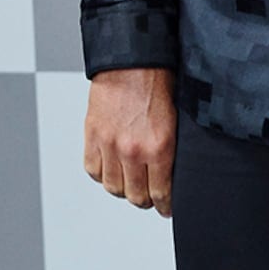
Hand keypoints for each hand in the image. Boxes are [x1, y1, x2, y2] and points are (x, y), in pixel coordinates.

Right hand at [83, 68, 177, 216]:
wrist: (130, 61)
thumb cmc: (157, 83)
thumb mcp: (176, 120)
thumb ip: (170, 150)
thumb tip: (172, 174)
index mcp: (159, 147)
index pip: (162, 193)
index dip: (165, 206)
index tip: (166, 208)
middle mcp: (133, 150)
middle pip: (136, 196)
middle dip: (145, 200)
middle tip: (149, 197)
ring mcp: (110, 145)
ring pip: (113, 187)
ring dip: (122, 189)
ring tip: (130, 183)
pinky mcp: (92, 136)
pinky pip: (94, 170)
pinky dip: (101, 173)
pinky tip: (111, 168)